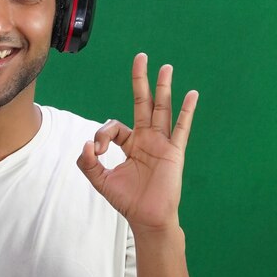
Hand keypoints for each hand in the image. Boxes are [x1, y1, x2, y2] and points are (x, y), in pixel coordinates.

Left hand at [77, 53, 197, 234]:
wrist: (147, 219)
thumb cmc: (127, 200)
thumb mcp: (101, 180)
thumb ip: (88, 163)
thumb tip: (86, 143)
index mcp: (129, 143)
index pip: (113, 126)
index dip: (101, 134)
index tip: (96, 151)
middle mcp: (146, 138)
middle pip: (142, 103)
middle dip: (140, 81)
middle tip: (140, 57)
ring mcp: (161, 143)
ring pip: (162, 110)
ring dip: (163, 88)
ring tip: (166, 67)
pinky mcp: (173, 152)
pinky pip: (180, 128)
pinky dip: (186, 112)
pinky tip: (191, 95)